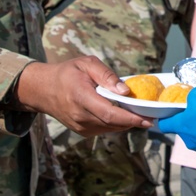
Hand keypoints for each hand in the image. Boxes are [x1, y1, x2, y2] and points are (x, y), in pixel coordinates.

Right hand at [14, 57, 151, 135]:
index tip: (148, 119)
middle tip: (153, 115)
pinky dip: (117, 123)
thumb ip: (106, 75)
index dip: (131, 118)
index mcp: (81, 97)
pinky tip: (125, 114)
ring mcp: (80, 127)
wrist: (43, 90)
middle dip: (135, 121)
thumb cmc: (67, 73)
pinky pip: (104, 129)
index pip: (109, 113)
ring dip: (127, 122)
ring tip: (142, 114)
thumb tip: (125, 91)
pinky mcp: (82, 131)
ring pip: (110, 128)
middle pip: (113, 123)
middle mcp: (80, 116)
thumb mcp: (86, 64)